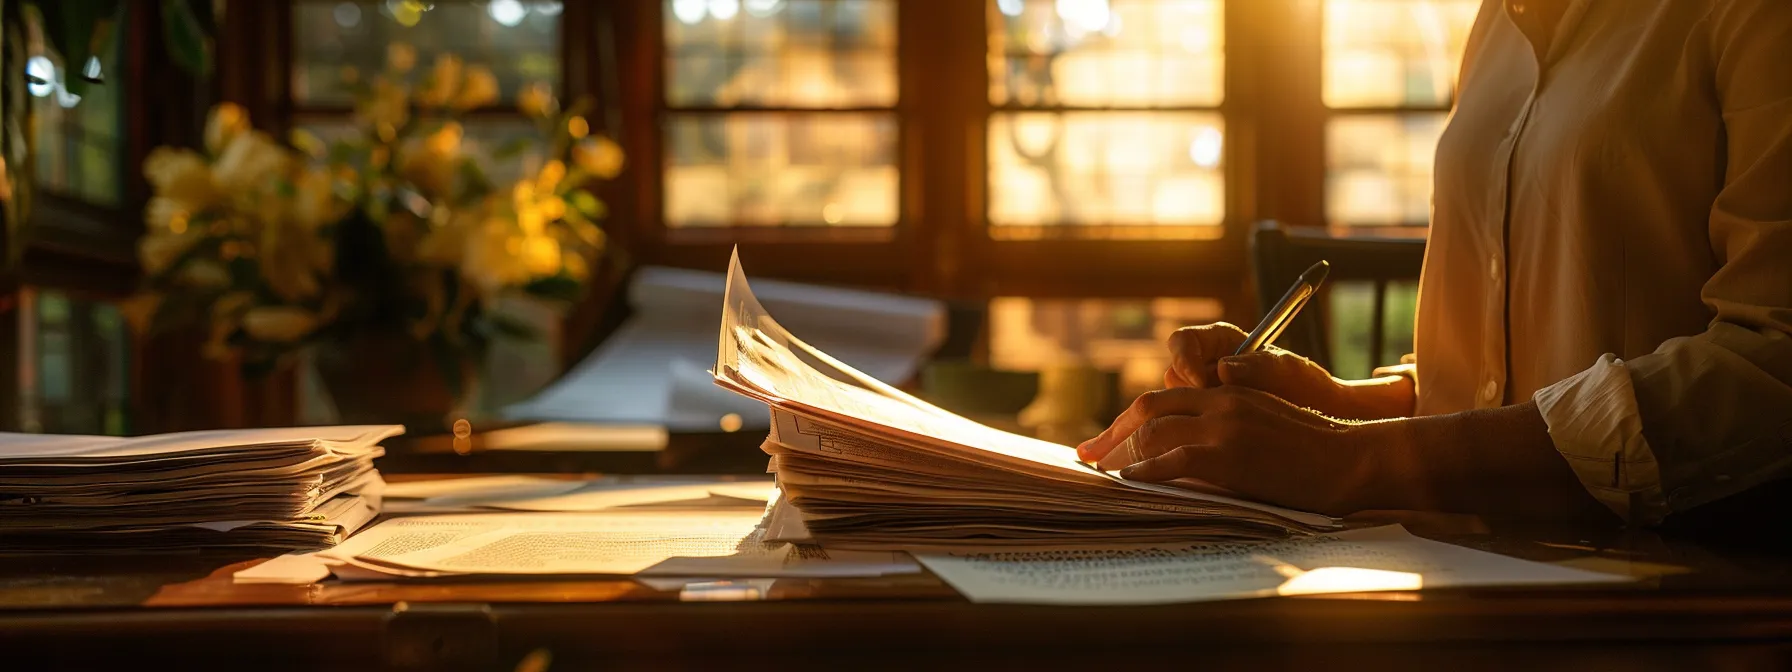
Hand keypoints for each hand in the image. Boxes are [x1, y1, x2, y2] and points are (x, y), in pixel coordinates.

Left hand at [1075, 385, 1379, 515]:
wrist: (1351, 459)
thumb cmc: (1313, 451)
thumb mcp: (1262, 426)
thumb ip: (1224, 429)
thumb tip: (1180, 458)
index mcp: (1227, 393)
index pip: (1161, 399)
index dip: (1126, 421)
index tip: (1105, 443)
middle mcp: (1221, 402)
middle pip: (1148, 410)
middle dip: (1112, 436)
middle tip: (1087, 458)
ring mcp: (1224, 426)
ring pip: (1154, 431)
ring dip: (1122, 455)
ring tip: (1102, 475)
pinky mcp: (1231, 453)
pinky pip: (1174, 458)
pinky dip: (1145, 470)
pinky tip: (1129, 483)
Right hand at [1164, 323, 1414, 420]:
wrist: (1319, 419)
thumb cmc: (1303, 385)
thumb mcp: (1282, 371)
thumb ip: (1253, 368)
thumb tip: (1224, 368)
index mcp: (1220, 343)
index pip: (1183, 342)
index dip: (1184, 359)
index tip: (1200, 382)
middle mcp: (1205, 368)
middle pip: (1173, 376)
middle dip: (1182, 396)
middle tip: (1207, 415)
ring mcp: (1204, 397)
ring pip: (1175, 406)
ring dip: (1189, 419)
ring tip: (1219, 432)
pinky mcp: (1206, 424)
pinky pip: (1187, 429)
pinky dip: (1193, 438)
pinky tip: (1214, 446)